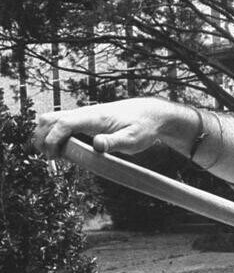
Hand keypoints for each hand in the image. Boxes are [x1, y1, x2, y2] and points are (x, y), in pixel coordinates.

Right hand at [31, 98, 191, 158]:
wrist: (151, 115)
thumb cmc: (144, 127)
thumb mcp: (134, 139)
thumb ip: (115, 142)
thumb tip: (96, 145)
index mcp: (95, 116)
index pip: (64, 123)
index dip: (52, 139)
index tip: (53, 156)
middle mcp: (85, 113)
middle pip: (50, 119)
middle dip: (42, 138)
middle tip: (51, 159)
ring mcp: (84, 116)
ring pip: (52, 121)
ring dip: (46, 137)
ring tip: (56, 158)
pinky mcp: (85, 121)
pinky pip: (61, 126)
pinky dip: (54, 137)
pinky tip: (64, 153)